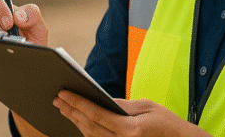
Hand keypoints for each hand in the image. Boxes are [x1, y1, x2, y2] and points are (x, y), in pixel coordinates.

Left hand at [54, 91, 212, 136]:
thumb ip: (122, 104)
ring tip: (63, 107)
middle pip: (89, 127)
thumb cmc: (167, 123)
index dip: (78, 103)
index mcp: (131, 129)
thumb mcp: (147, 106)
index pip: (96, 115)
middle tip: (57, 98)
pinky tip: (78, 121)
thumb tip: (100, 98)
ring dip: (75, 121)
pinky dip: (85, 130)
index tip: (63, 93)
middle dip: (71, 111)